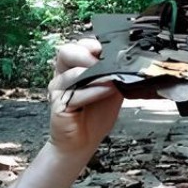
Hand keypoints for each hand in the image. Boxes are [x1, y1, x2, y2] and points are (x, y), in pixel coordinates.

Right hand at [47, 37, 122, 156]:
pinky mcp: (59, 106)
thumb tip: (128, 62)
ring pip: (72, 73)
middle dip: (87, 53)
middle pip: (67, 52)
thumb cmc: (94, 116)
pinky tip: (107, 91)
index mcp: (74, 67)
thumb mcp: (111, 90)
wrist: (82, 143)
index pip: (79, 45)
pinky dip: (93, 91)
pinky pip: (75, 95)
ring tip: (112, 78)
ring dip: (96, 74)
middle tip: (105, 60)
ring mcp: (58, 90)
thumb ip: (115, 75)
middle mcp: (63, 75)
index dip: (93, 44)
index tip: (110, 49)